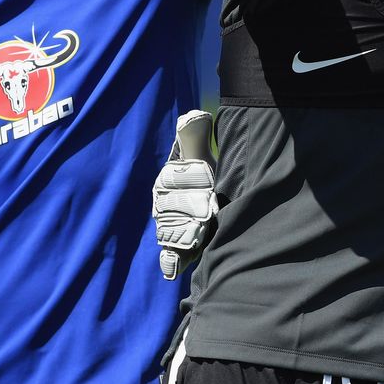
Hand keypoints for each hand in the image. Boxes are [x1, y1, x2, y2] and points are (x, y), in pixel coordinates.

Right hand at [152, 109, 218, 279]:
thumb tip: (193, 114)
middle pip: (174, 207)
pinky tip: (173, 269)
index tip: (208, 180)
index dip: (193, 180)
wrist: (220, 205)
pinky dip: (171, 261)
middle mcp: (164, 203)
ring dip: (187, 231)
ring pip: (171, 230)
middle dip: (194, 207)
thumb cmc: (209, 178)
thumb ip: (196, 138)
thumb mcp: (204, 158)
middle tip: (210, 208)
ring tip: (202, 231)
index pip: (175, 178)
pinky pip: (169, 255)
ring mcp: (169, 226)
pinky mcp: (177, 248)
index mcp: (169, 179)